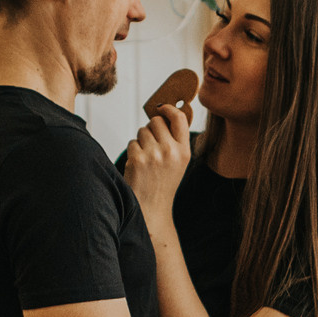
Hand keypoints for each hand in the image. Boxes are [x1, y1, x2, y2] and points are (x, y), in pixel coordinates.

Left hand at [122, 102, 191, 230]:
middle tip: (151, 143)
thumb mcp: (178, 163)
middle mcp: (171, 151)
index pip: (180, 118)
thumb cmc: (163, 183)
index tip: (162, 108)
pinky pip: (132, 142)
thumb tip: (164, 113)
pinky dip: (133, 152)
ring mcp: (154, 155)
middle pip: (156, 121)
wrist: (151, 208)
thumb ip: (175, 140)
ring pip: (142, 131)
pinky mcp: (137, 159)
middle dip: (151, 128)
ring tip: (146, 159)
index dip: (170, 109)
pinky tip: (138, 166)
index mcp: (184, 151)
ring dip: (141, 141)